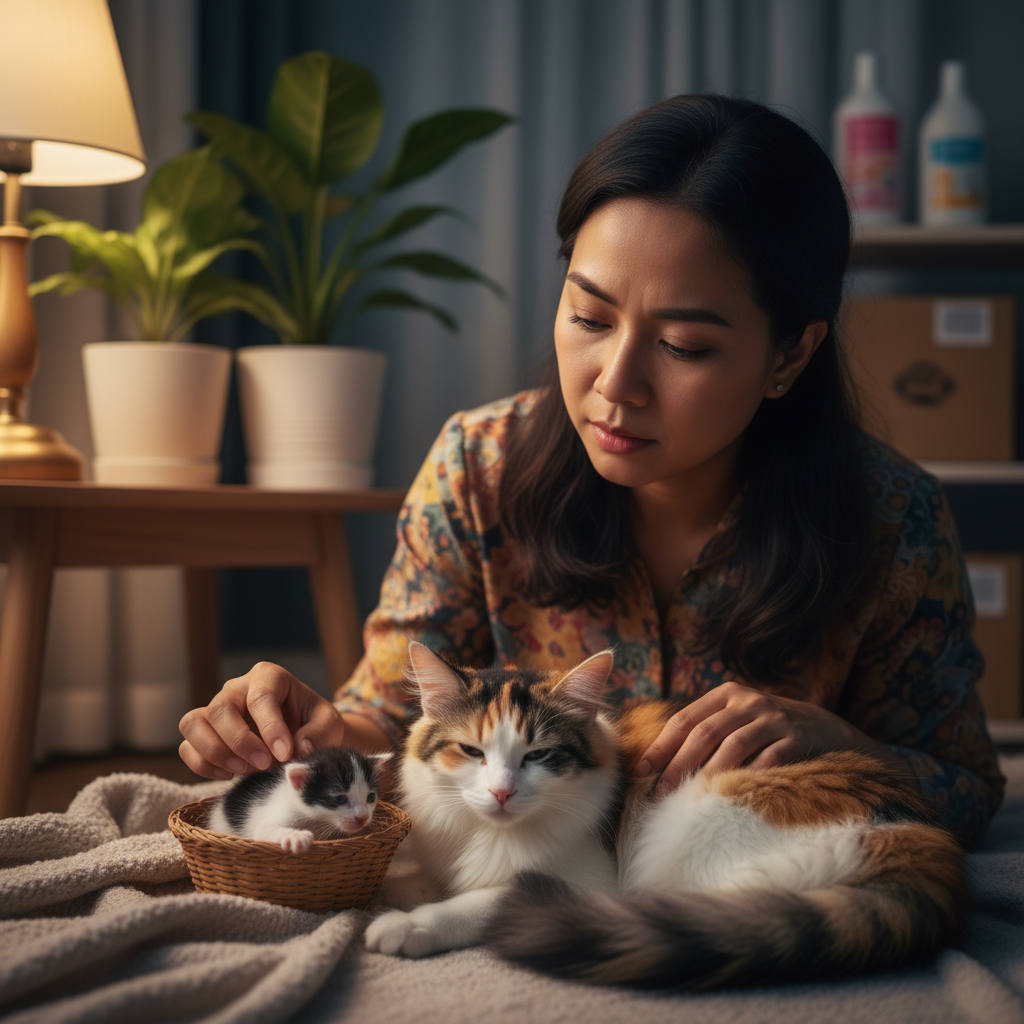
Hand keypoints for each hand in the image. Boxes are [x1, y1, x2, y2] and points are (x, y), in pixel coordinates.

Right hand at [178, 662, 345, 779]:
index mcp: (269, 677)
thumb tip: (299, 748)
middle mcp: (237, 688)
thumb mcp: (328, 724)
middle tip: (265, 764)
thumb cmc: (314, 724)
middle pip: (220, 707)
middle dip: (240, 741)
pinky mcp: (204, 733)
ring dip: (214, 752)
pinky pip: (187, 746)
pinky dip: (202, 764)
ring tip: (243, 771)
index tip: (284, 754)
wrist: (302, 736)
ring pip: (193, 723)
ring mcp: (216, 709)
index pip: (261, 697)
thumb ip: (319, 733)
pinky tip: (229, 775)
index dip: (271, 728)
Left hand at [636, 681, 869, 796]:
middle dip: (679, 764)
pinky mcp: (797, 738)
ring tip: (690, 797)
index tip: (642, 771)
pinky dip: (749, 777)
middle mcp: (748, 701)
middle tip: (661, 792)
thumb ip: (705, 731)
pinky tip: (732, 796)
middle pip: (704, 733)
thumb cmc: (765, 730)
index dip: (661, 746)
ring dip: (708, 774)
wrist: (823, 727)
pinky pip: (769, 760)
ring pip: (733, 746)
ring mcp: (774, 719)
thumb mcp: (736, 719)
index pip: (685, 719)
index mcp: (725, 695)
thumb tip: (659, 765)